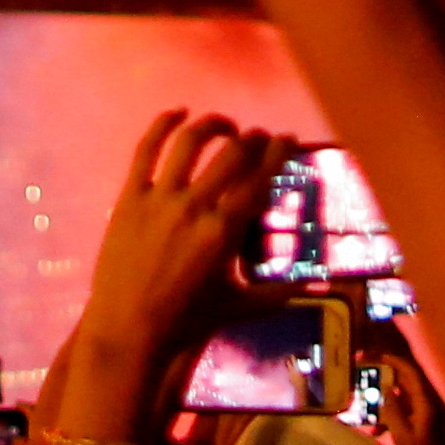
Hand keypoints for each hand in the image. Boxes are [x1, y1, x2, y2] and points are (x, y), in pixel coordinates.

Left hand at [48, 104, 283, 429]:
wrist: (127, 330)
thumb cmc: (185, 321)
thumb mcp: (235, 306)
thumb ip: (275, 294)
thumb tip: (317, 288)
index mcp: (224, 231)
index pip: (259, 179)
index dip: (277, 153)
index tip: (287, 138)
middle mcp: (195, 206)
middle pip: (231, 154)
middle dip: (250, 139)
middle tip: (257, 137)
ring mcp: (159, 198)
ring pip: (189, 142)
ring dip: (211, 125)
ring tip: (223, 126)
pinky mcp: (130, 197)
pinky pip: (146, 150)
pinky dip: (162, 125)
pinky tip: (177, 114)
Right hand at [360, 331, 444, 444]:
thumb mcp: (402, 435)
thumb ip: (393, 410)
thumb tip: (387, 388)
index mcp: (425, 404)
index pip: (411, 374)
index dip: (395, 361)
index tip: (377, 356)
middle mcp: (426, 406)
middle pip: (405, 385)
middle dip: (385, 381)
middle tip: (365, 379)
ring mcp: (424, 417)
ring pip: (401, 401)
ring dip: (383, 404)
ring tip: (365, 410)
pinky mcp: (420, 428)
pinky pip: (402, 415)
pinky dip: (388, 418)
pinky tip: (375, 430)